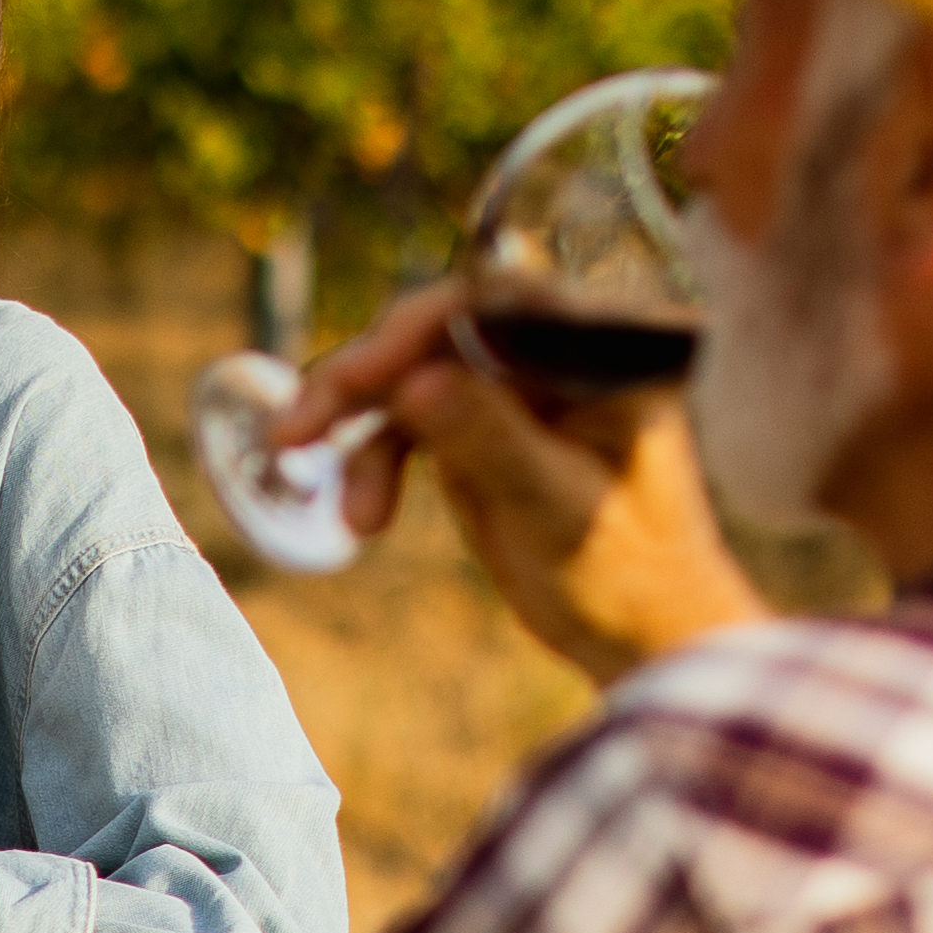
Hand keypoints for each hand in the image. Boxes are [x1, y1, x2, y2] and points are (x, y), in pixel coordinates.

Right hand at [278, 284, 770, 688]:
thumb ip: (491, 440)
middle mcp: (557, 353)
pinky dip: (373, 458)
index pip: (501, 299)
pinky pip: (407, 419)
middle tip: (296, 427)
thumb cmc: (626, 574)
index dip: (417, 327)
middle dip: (363, 374)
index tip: (357, 376)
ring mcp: (514, 387)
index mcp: (604, 352)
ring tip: (294, 458)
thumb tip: (415, 383)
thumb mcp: (556, 509)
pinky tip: (364, 517)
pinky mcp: (481, 424)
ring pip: (411, 371)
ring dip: (352, 418)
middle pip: (440, 329)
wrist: (639, 633)